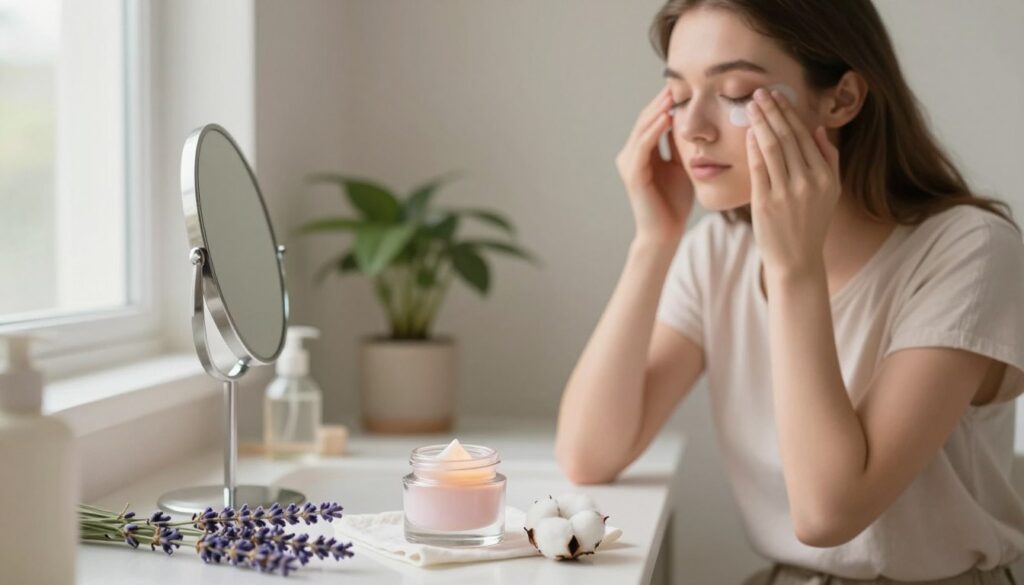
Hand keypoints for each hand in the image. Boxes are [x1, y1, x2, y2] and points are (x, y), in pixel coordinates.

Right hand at [616, 86, 694, 243]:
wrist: (665, 232)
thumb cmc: (675, 203)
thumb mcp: (683, 166)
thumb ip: (683, 146)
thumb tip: (696, 123)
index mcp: (643, 152)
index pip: (653, 120)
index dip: (667, 103)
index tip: (686, 86)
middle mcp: (631, 154)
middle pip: (646, 119)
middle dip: (662, 101)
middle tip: (679, 82)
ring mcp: (629, 163)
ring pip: (643, 128)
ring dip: (658, 110)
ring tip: (672, 94)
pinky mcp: (632, 173)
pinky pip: (644, 145)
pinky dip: (655, 130)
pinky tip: (668, 118)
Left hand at [746, 87, 840, 276]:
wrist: (796, 259)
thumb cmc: (810, 223)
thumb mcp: (831, 191)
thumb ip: (828, 159)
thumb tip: (817, 128)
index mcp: (826, 176)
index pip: (804, 136)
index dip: (789, 113)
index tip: (778, 95)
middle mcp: (809, 182)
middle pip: (788, 137)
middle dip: (773, 111)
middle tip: (759, 92)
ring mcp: (787, 193)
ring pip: (772, 148)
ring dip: (760, 123)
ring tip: (751, 105)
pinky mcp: (766, 203)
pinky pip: (759, 168)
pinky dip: (753, 147)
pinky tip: (748, 132)